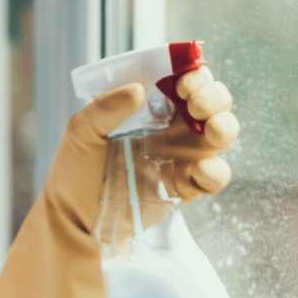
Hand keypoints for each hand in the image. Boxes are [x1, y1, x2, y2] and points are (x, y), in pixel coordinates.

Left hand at [0, 67, 239, 297]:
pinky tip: (200, 170)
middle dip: (214, 97)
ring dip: (224, 127)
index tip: (185, 79)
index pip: (184, 80)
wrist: (75, 223)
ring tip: (209, 129)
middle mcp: (171, 128)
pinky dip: (216, 171)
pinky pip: (215, 177)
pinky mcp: (186, 189)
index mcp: (150, 108)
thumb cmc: (74, 174)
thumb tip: (138, 90)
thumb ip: (104, 108)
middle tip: (195, 102)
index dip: (194, 74)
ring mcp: (182, 158)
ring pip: (222, 135)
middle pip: (212, 103)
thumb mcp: (79, 134)